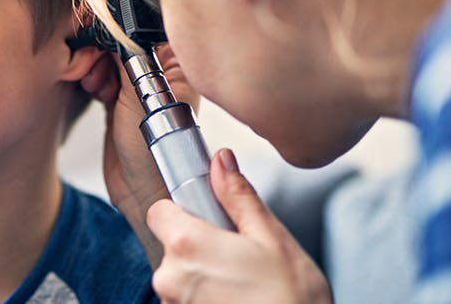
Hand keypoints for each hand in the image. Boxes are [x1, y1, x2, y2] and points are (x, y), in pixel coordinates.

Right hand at [81, 45, 198, 265]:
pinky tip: (92, 87)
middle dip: (103, 45)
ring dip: (95, 64)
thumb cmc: (155, 153)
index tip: (99, 21)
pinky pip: (101, 77)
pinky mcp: (118, 103)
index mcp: (177, 66)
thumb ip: (127, 59)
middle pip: (125, 41)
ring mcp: (138, 89)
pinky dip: (92, 78)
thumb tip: (112, 27)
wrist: (141, 194)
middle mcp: (160, 74)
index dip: (122, 24)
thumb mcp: (141, 97)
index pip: (148, 29)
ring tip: (93, 80)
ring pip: (109, 59)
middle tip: (91, 56)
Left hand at [147, 148, 331, 303]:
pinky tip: (236, 300)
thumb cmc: (292, 299)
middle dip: (198, 244)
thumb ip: (238, 196)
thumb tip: (221, 160)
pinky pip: (186, 300)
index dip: (181, 210)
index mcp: (187, 245)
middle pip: (170, 245)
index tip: (205, 216)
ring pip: (179, 275)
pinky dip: (205, 296)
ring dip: (202, 273)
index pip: (158, 212)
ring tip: (241, 281)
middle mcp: (170, 278)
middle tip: (236, 253)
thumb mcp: (271, 238)